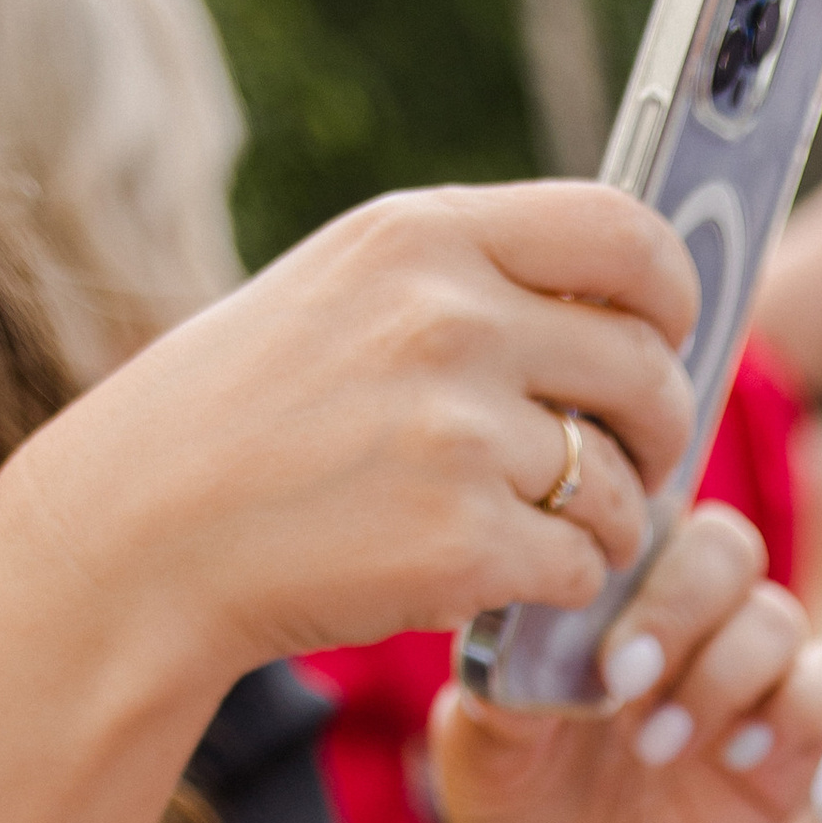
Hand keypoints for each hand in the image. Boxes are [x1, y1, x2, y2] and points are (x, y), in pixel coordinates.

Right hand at [1, 182, 702, 686]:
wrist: (149, 531)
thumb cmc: (252, 417)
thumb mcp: (347, 292)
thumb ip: (469, 282)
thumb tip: (619, 307)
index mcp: (425, 239)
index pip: (623, 235)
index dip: (672, 296)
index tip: (667, 338)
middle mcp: (450, 320)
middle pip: (645, 369)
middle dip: (660, 431)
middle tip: (634, 466)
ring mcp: (460, 434)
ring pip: (624, 488)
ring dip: (614, 525)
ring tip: (559, 534)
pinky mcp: (465, 542)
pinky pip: (582, 568)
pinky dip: (564, 587)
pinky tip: (508, 579)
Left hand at [434, 504, 821, 822]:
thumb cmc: (517, 800)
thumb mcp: (483, 739)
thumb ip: (504, 678)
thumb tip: (527, 632)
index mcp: (614, 583)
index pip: (649, 509)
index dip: (633, 553)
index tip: (592, 641)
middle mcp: (690, 612)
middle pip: (727, 547)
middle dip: (679, 612)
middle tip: (624, 687)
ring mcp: (748, 671)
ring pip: (778, 617)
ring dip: (721, 679)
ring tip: (657, 750)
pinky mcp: (796, 736)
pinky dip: (793, 711)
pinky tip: (733, 759)